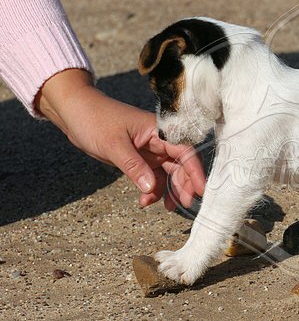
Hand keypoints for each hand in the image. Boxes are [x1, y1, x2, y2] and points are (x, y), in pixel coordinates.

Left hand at [35, 68, 205, 208]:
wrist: (75, 112)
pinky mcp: (142, 159)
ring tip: (167, 208)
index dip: (195, 171)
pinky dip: (153, 190)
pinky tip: (145, 201)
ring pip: (170, 173)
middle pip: (182, 165)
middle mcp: (160, 141)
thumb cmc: (95, 120)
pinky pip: (154, 178)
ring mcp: (151, 151)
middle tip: (183, 204)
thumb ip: (134, 167)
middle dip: (185, 185)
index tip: (200, 191)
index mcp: (159, 130)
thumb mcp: (113, 145)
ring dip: (170, 190)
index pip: (185, 151)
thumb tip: (151, 189)